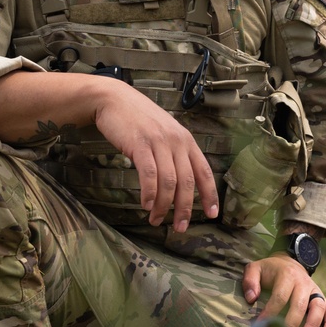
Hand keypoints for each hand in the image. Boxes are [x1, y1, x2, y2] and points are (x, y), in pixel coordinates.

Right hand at [93, 83, 219, 230]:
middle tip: (180, 227)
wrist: (114, 99)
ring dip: (164, 205)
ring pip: (169, 182)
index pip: (204, 171)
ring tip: (156, 220)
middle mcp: (177, 141)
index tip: (211, 214)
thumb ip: (173, 153)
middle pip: (188, 182)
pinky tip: (146, 205)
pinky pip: (149, 174)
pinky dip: (149, 193)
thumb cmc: (138, 119)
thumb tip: (178, 183)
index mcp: (186, 140)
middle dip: (185, 208)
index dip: (210, 195)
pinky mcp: (140, 144)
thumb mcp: (164, 133)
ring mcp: (159, 142)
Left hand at [242, 255, 325, 326]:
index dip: (271, 311)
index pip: (280, 296)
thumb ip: (250, 281)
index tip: (262, 325)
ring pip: (318, 307)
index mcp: (287, 275)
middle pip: (300, 304)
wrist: (289, 263)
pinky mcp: (322, 297)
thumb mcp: (255, 268)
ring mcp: (315, 290)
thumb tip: (251, 299)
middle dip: (291, 322)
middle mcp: (303, 282)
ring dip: (313, 324)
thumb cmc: (270, 270)